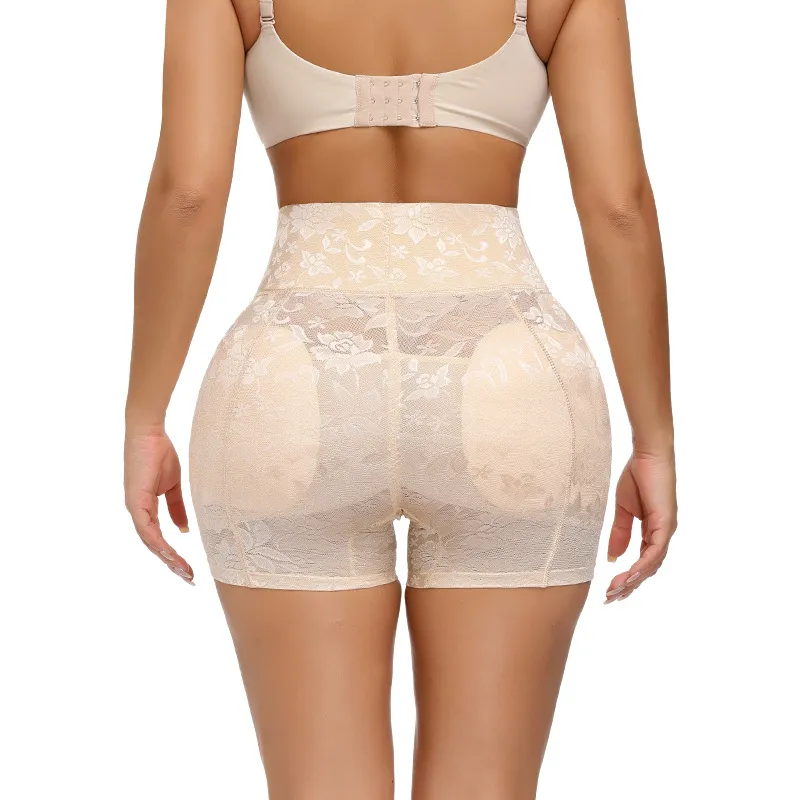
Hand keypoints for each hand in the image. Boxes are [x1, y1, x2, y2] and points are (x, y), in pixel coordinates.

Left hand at [124, 424, 194, 583]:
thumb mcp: (173, 485)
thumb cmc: (159, 453)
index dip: (172, 554)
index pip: (158, 538)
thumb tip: (183, 529)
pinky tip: (171, 553)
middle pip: (154, 545)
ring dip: (167, 558)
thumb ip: (176, 507)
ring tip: (184, 571)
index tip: (188, 567)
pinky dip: (158, 543)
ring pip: (150, 542)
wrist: (148, 433)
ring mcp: (134, 508)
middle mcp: (137, 512)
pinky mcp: (135, 502)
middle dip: (172, 563)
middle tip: (189, 578)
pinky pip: (147, 529)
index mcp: (146, 509)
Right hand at [604, 449, 676, 602]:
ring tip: (616, 591)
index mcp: (653, 531)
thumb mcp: (623, 509)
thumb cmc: (637, 476)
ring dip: (633, 580)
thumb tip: (614, 558)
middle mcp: (663, 534)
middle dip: (629, 585)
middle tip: (611, 599)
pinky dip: (642, 566)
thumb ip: (620, 533)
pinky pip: (654, 552)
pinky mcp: (665, 524)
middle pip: (648, 568)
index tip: (610, 589)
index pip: (642, 561)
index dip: (627, 577)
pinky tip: (628, 576)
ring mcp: (666, 530)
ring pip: (652, 565)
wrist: (648, 454)